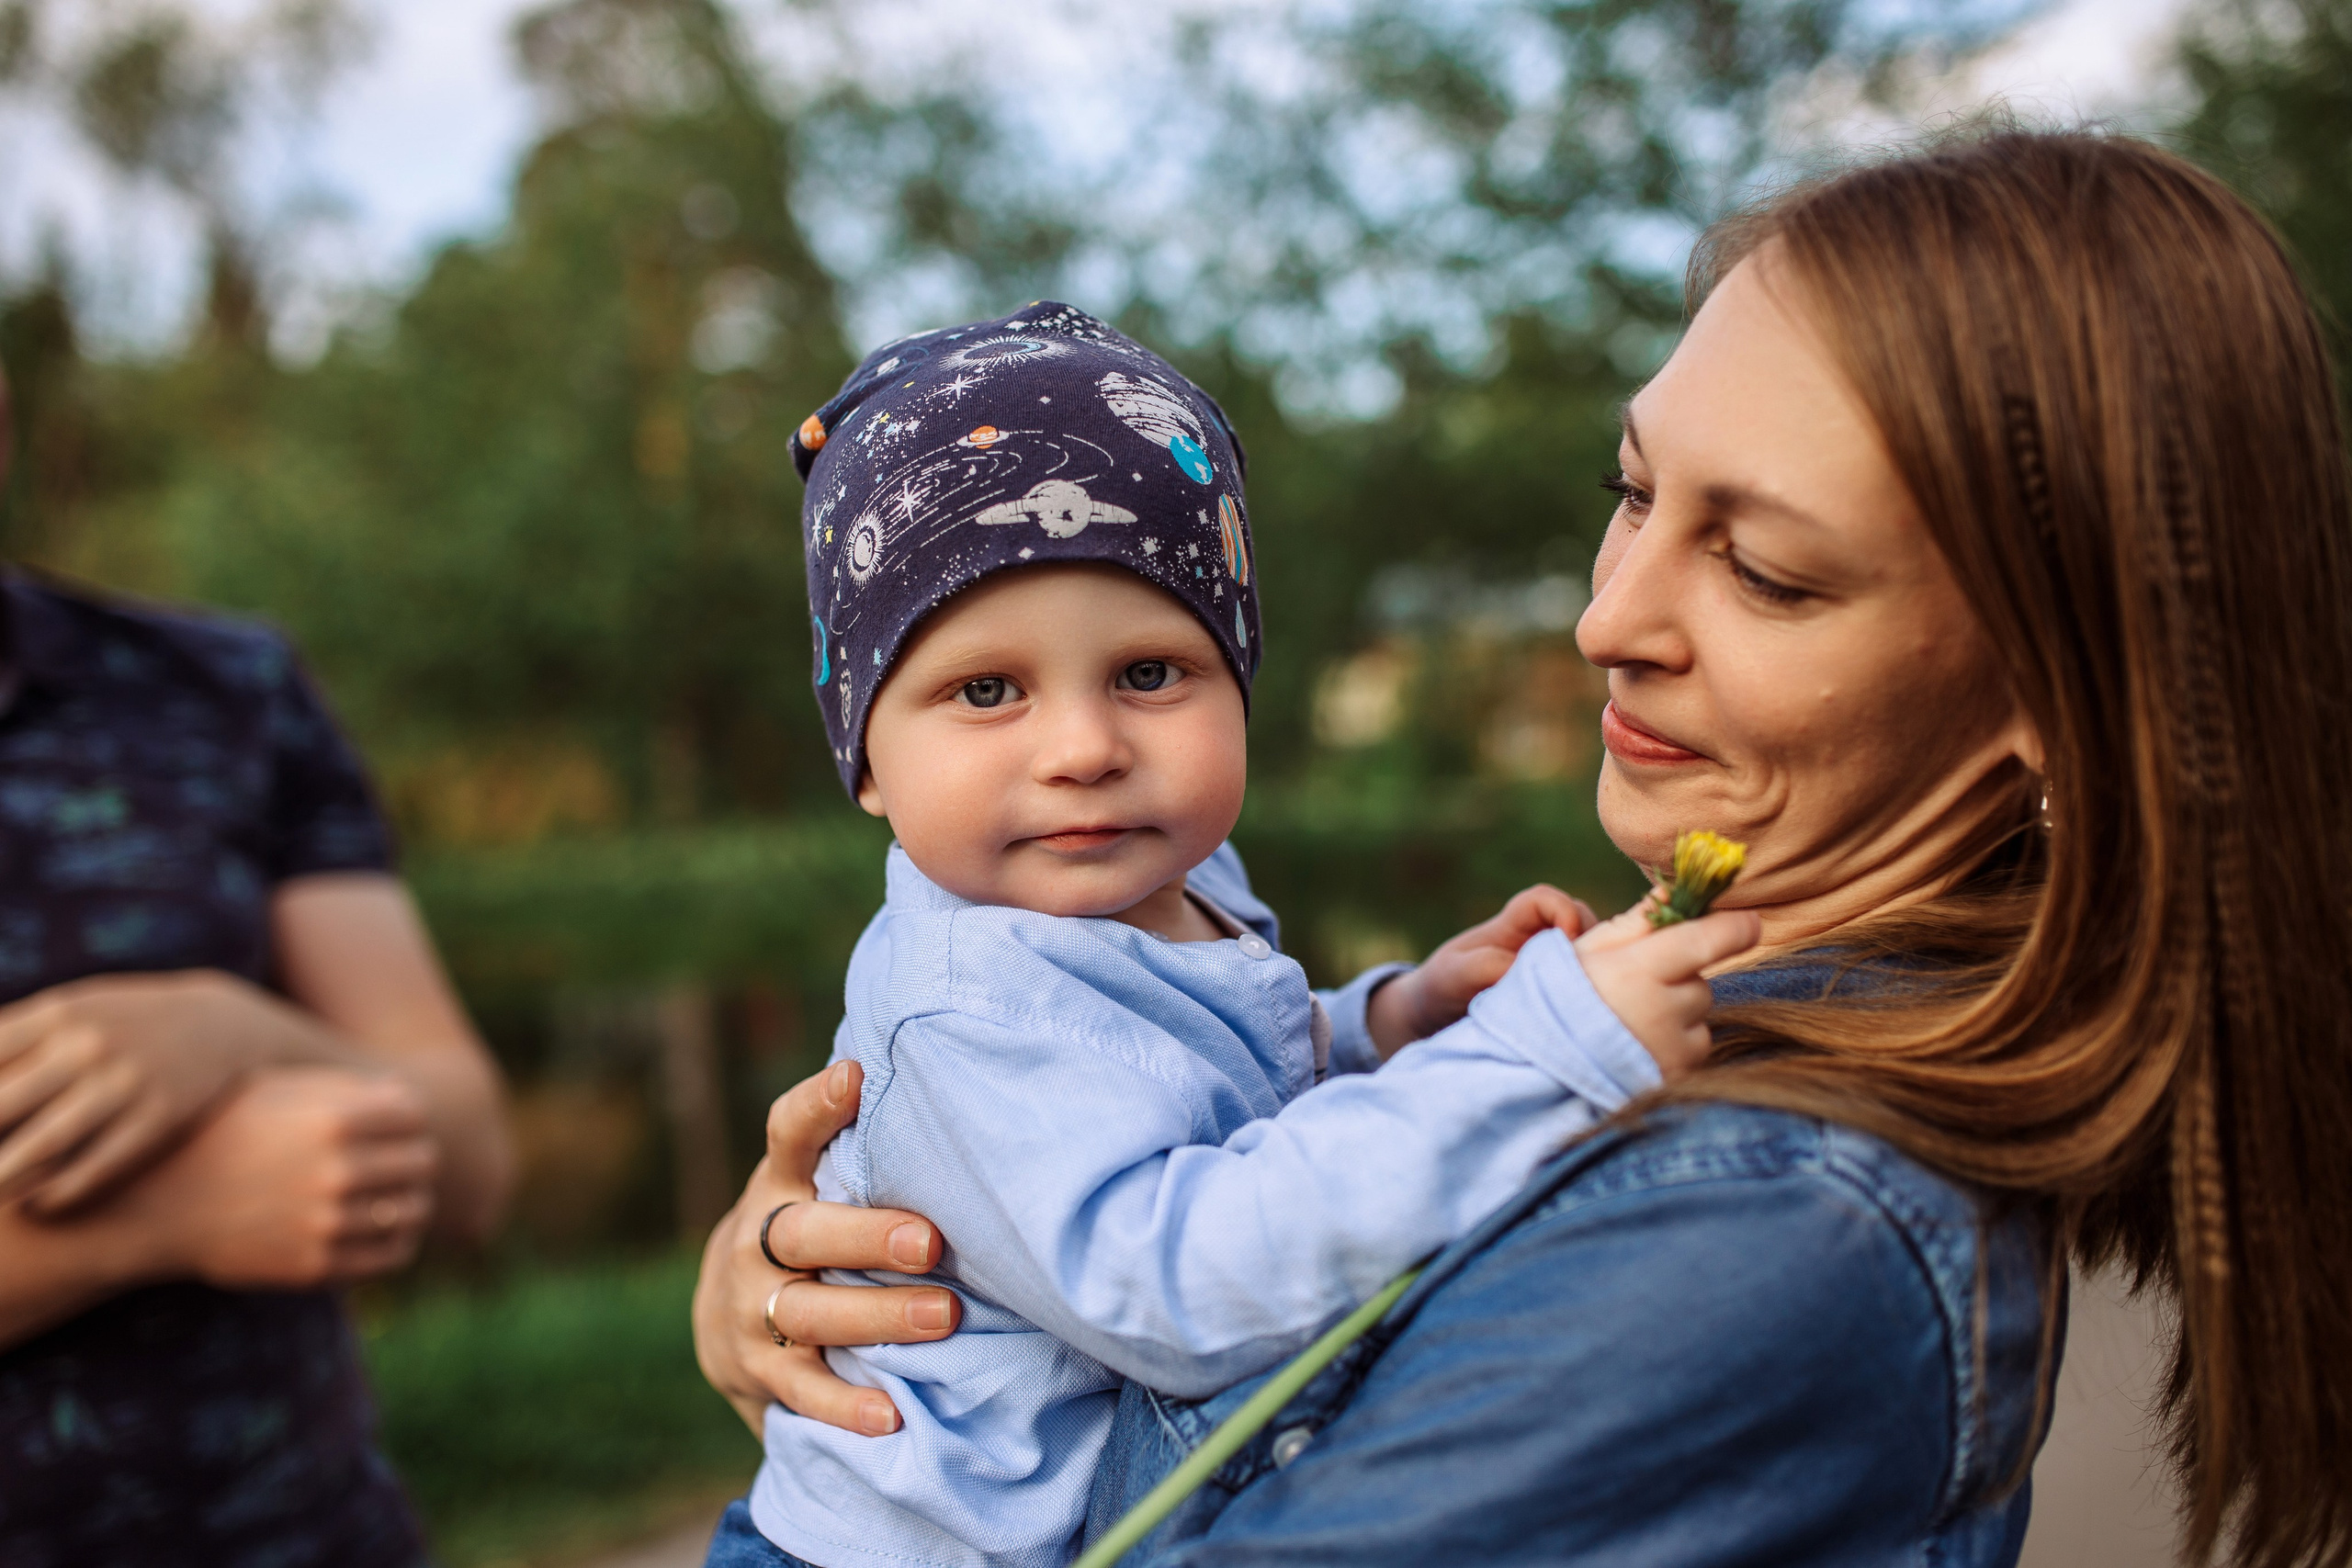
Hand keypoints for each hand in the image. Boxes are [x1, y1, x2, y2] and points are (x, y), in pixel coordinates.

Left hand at [0, 970, 304, 1213]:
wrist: (222, 1023)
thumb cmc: (121, 1022)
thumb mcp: (72, 1010)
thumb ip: (12, 1037)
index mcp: (60, 1012)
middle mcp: (91, 1045)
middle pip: (1, 1104)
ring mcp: (127, 1082)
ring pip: (44, 1143)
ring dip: (3, 1176)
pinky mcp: (160, 1117)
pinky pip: (99, 1165)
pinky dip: (60, 1192)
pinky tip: (37, 1205)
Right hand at [110, 1066, 439, 1288]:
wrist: (157, 1203)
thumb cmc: (217, 1132)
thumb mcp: (271, 1089)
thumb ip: (340, 1087)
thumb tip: (405, 1094)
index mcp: (332, 1121)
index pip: (414, 1115)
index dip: (408, 1117)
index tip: (397, 1124)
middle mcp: (336, 1173)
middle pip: (422, 1160)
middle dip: (414, 1156)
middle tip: (404, 1159)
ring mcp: (326, 1224)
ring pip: (413, 1210)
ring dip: (412, 1199)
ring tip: (399, 1194)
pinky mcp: (316, 1266)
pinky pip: (391, 1254)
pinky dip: (397, 1239)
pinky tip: (383, 1228)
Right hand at [693, 1060, 962, 1437]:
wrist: (725, 1317)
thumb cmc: (809, 1231)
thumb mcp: (815, 1185)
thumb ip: (862, 1152)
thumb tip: (954, 1090)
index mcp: (780, 1185)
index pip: (789, 1134)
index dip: (817, 1105)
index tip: (855, 1077)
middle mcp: (758, 1243)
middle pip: (802, 1234)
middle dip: (866, 1236)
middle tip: (929, 1240)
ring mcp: (752, 1310)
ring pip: (810, 1313)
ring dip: (877, 1317)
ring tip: (943, 1317)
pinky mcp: (758, 1372)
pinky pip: (804, 1391)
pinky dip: (846, 1405)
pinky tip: (891, 1413)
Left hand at [1366, 884, 1597, 1056]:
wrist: (1436, 1017)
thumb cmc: (1443, 987)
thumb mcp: (1455, 974)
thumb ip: (1488, 967)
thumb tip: (1538, 975)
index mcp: (1512, 924)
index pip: (1545, 898)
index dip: (1562, 911)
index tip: (1565, 942)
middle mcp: (1538, 937)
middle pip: (1581, 919)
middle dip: (1591, 941)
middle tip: (1584, 977)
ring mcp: (1552, 962)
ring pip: (1593, 949)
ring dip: (1596, 968)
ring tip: (1585, 997)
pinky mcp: (1562, 989)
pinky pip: (1591, 980)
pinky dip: (1595, 990)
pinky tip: (1586, 1012)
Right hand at [1572, 900, 1761, 1076]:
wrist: (1540, 1067)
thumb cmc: (1558, 996)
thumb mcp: (1589, 950)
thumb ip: (1638, 920)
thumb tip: (1674, 889)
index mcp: (1639, 970)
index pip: (1709, 940)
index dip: (1735, 927)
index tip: (1748, 922)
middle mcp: (1664, 1010)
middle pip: (1698, 980)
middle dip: (1679, 977)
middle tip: (1636, 987)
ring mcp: (1674, 1047)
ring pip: (1698, 1014)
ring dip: (1678, 1011)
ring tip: (1632, 1020)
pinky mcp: (1679, 1073)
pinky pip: (1693, 1046)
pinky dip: (1676, 1042)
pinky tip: (1639, 1043)